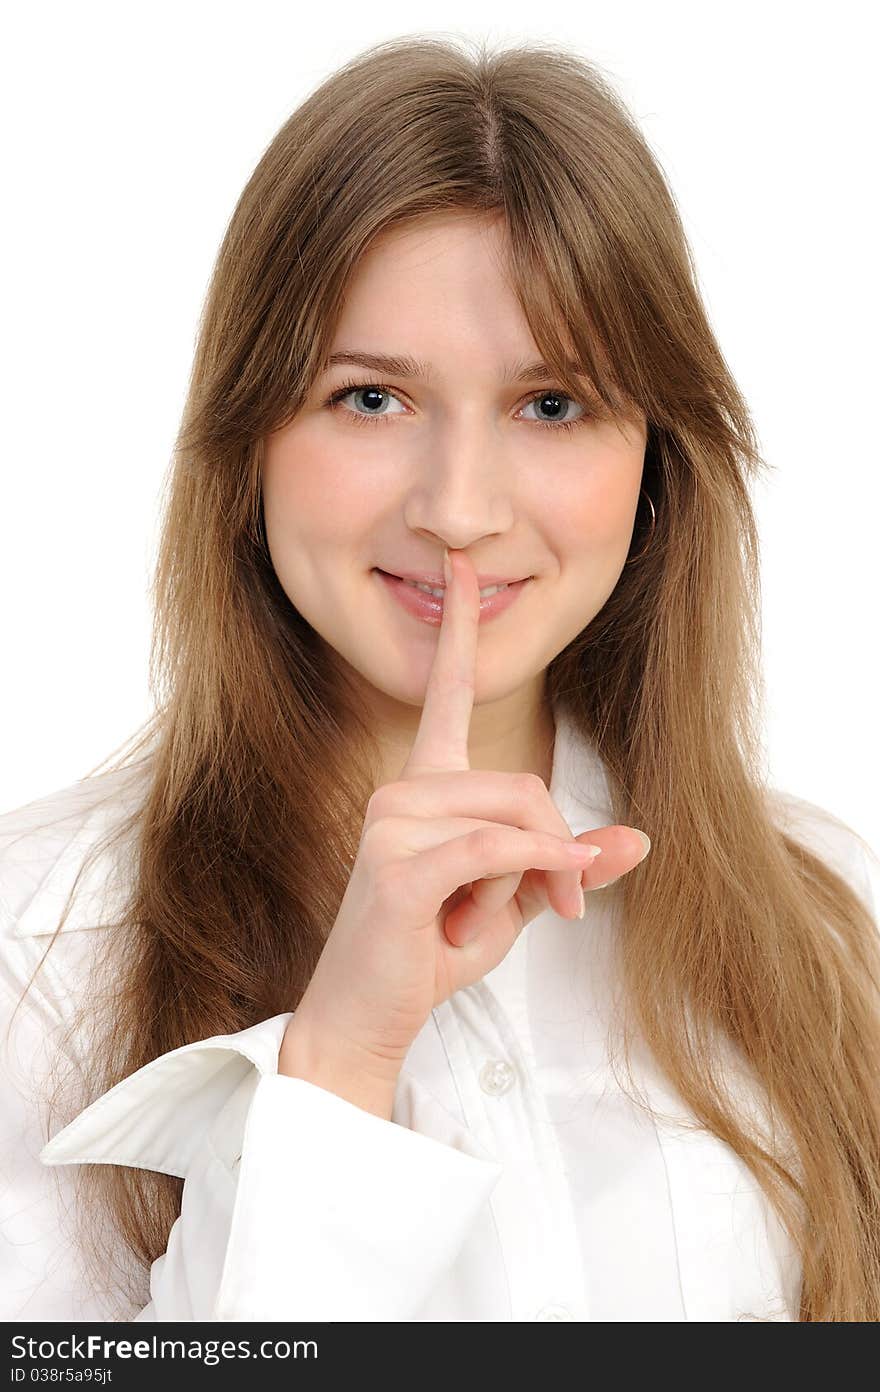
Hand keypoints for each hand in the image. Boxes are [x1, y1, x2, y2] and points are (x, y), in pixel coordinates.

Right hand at [288, 547, 650, 1078]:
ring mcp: (392, 823)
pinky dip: (532, 872)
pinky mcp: (398, 864)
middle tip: (562, 907)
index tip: (462, 568)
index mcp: (425, 788)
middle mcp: (403, 791)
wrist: (368, 1018)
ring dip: (536, 878)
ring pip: (514, 816)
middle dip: (560, 848)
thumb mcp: (514, 901)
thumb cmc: (430, 951)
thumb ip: (566, 863)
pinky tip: (536, 904)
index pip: (449, 694)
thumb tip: (637, 839)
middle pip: (523, 782)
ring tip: (497, 923)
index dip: (461, 630)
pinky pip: (495, 846)